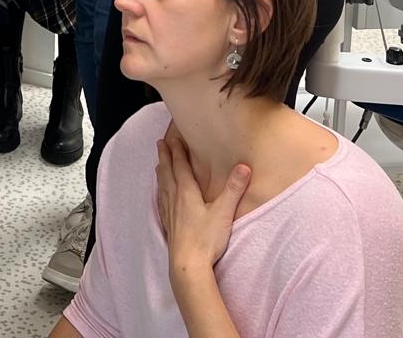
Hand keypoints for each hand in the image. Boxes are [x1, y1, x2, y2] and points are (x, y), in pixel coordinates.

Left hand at [156, 126, 250, 283]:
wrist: (187, 264)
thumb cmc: (206, 239)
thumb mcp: (223, 212)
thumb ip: (233, 189)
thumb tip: (244, 166)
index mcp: (186, 192)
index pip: (180, 166)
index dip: (177, 151)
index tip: (173, 137)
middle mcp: (174, 198)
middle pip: (168, 172)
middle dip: (165, 156)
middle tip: (160, 143)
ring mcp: (169, 212)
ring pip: (163, 185)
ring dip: (161, 171)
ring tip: (158, 164)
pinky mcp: (168, 224)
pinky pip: (161, 201)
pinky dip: (160, 192)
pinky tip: (160, 195)